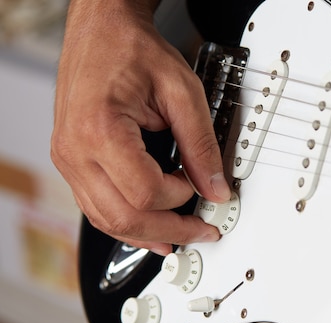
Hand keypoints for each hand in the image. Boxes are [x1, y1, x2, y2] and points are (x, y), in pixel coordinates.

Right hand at [50, 0, 229, 255]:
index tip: (200, 187)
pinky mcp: (71, 161)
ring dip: (146, 235)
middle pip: (123, 217)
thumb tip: (215, 187)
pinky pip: (95, 207)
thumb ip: (201, 144)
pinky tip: (148, 227)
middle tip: (201, 233)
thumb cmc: (132, 50)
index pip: (145, 192)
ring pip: (106, 220)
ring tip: (179, 238)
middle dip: (169, 231)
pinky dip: (125, 222)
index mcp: (99, 129)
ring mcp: (68, 159)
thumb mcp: (182, 91)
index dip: (180, 196)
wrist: (101, 30)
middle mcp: (75, 150)